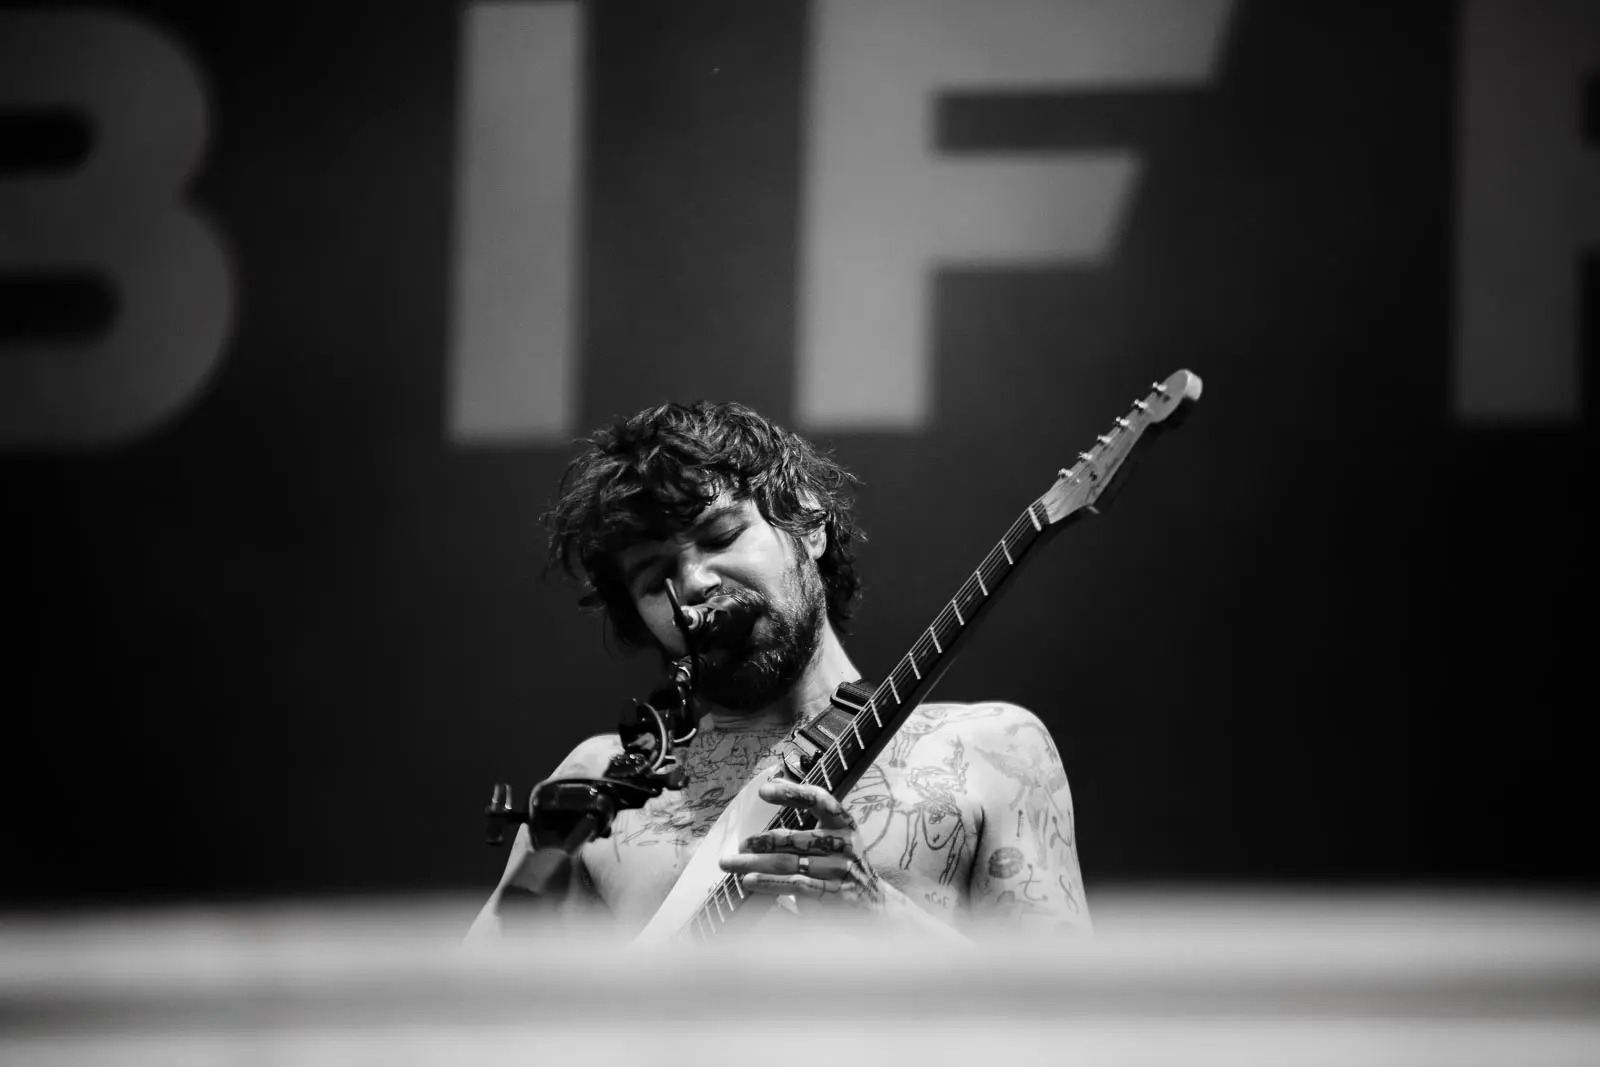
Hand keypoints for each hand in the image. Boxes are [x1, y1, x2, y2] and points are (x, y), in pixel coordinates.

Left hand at [718, 774, 886, 912]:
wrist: (876, 904)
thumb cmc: (844, 866)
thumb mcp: (836, 838)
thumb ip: (809, 822)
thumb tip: (771, 794)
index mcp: (843, 823)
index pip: (819, 799)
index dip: (792, 792)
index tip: (763, 791)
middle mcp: (843, 843)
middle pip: (795, 837)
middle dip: (761, 841)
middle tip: (739, 845)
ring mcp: (839, 869)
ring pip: (789, 863)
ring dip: (755, 863)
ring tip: (731, 863)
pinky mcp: (833, 893)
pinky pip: (795, 886)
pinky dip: (770, 883)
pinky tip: (749, 882)